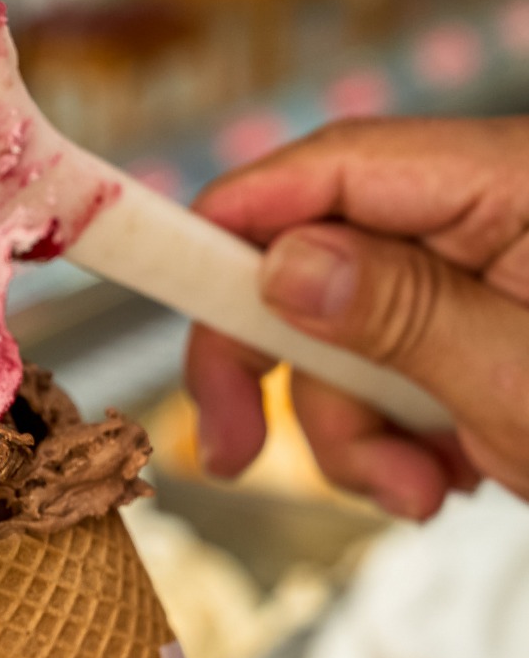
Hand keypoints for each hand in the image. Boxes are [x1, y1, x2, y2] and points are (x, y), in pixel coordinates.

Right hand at [186, 116, 528, 517]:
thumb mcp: (520, 376)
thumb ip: (400, 311)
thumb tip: (281, 266)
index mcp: (510, 181)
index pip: (340, 165)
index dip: (238, 216)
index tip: (164, 273)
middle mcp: (483, 217)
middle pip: (319, 258)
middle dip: (279, 365)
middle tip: (233, 447)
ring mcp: (473, 280)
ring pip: (341, 339)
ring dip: (355, 432)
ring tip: (423, 492)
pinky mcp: (467, 336)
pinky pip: (383, 376)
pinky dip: (392, 439)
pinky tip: (450, 476)